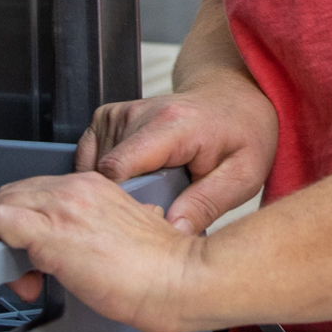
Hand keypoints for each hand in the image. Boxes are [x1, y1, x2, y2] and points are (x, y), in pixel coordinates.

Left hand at [0, 172, 204, 331]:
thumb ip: (114, 225)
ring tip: (24, 279)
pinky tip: (13, 272)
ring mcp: (61, 208)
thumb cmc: (163, 265)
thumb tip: (101, 241)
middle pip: (11, 195)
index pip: (37, 191)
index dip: (29, 224)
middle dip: (8, 234)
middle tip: (27, 272)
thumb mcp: (134, 230)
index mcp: (94, 185)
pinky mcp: (51, 234)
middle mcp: (74, 189)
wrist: (179, 278)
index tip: (39, 256)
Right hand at [74, 76, 277, 234]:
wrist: (234, 100)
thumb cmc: (241, 135)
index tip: (139, 222)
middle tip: (152, 214)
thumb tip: (174, 231)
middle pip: (102, 174)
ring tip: (148, 195)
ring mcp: (121, 112)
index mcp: (172, 125)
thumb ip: (207, 204)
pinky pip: (88, 155)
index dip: (120, 203)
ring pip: (92, 168)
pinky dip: (103, 175)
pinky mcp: (110, 116)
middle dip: (119, 201)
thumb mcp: (242, 175)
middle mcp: (140, 112)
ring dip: (112, 189)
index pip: (118, 168)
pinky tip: (132, 182)